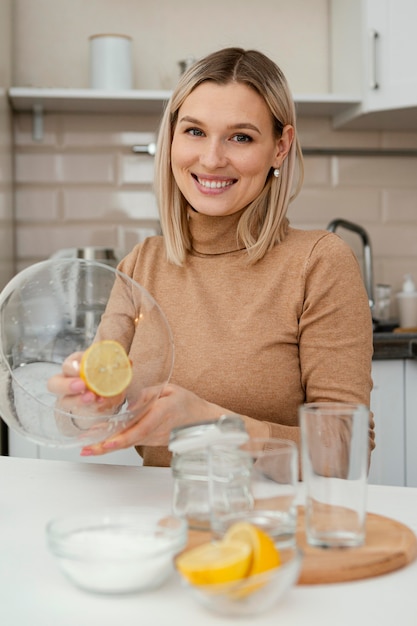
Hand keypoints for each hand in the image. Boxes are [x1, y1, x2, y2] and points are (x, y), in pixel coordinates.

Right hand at [47, 352, 124, 421]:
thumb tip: (128, 362)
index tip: (79, 369)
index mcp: (74, 365)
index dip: (72, 367)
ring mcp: (70, 398)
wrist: (105, 391)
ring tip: (92, 398)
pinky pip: (79, 411)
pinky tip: (101, 404)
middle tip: (82, 385)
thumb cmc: (103, 374)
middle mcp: (67, 381)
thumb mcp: (110, 367)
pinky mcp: (77, 411)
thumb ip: (118, 364)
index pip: (67, 365)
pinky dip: (91, 408)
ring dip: (78, 400)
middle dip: (67, 385)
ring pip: (64, 401)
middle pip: (55, 384)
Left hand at [80, 383, 225, 455]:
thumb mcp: (170, 389)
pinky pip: (134, 441)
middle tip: (86, 449)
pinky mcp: (153, 441)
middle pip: (130, 440)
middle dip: (106, 446)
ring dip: (108, 445)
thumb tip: (129, 403)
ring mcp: (156, 438)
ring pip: (130, 443)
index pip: (141, 428)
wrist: (204, 420)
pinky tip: (102, 441)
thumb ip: (149, 394)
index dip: (122, 437)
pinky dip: (117, 442)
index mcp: (164, 412)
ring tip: (87, 446)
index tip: (105, 441)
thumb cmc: (187, 402)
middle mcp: (159, 429)